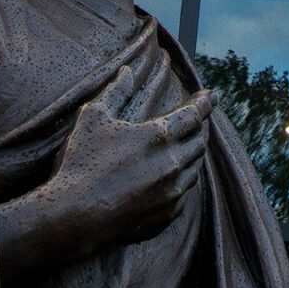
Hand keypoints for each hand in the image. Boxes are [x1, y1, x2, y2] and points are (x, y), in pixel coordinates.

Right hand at [0, 68, 215, 278]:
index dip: (206, 103)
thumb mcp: (94, 117)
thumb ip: (115, 92)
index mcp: (159, 136)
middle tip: (198, 121)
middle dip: (200, 128)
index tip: (212, 96)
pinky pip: (183, 194)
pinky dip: (182, 181)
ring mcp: (172, 192)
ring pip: (195, 169)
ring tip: (187, 147)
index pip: (194, 114)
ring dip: (193, 155)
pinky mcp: (166, 215)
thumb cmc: (82, 162)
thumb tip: (127, 72)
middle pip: (199, 141)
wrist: (76, 216)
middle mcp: (172, 164)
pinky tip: (173, 179)